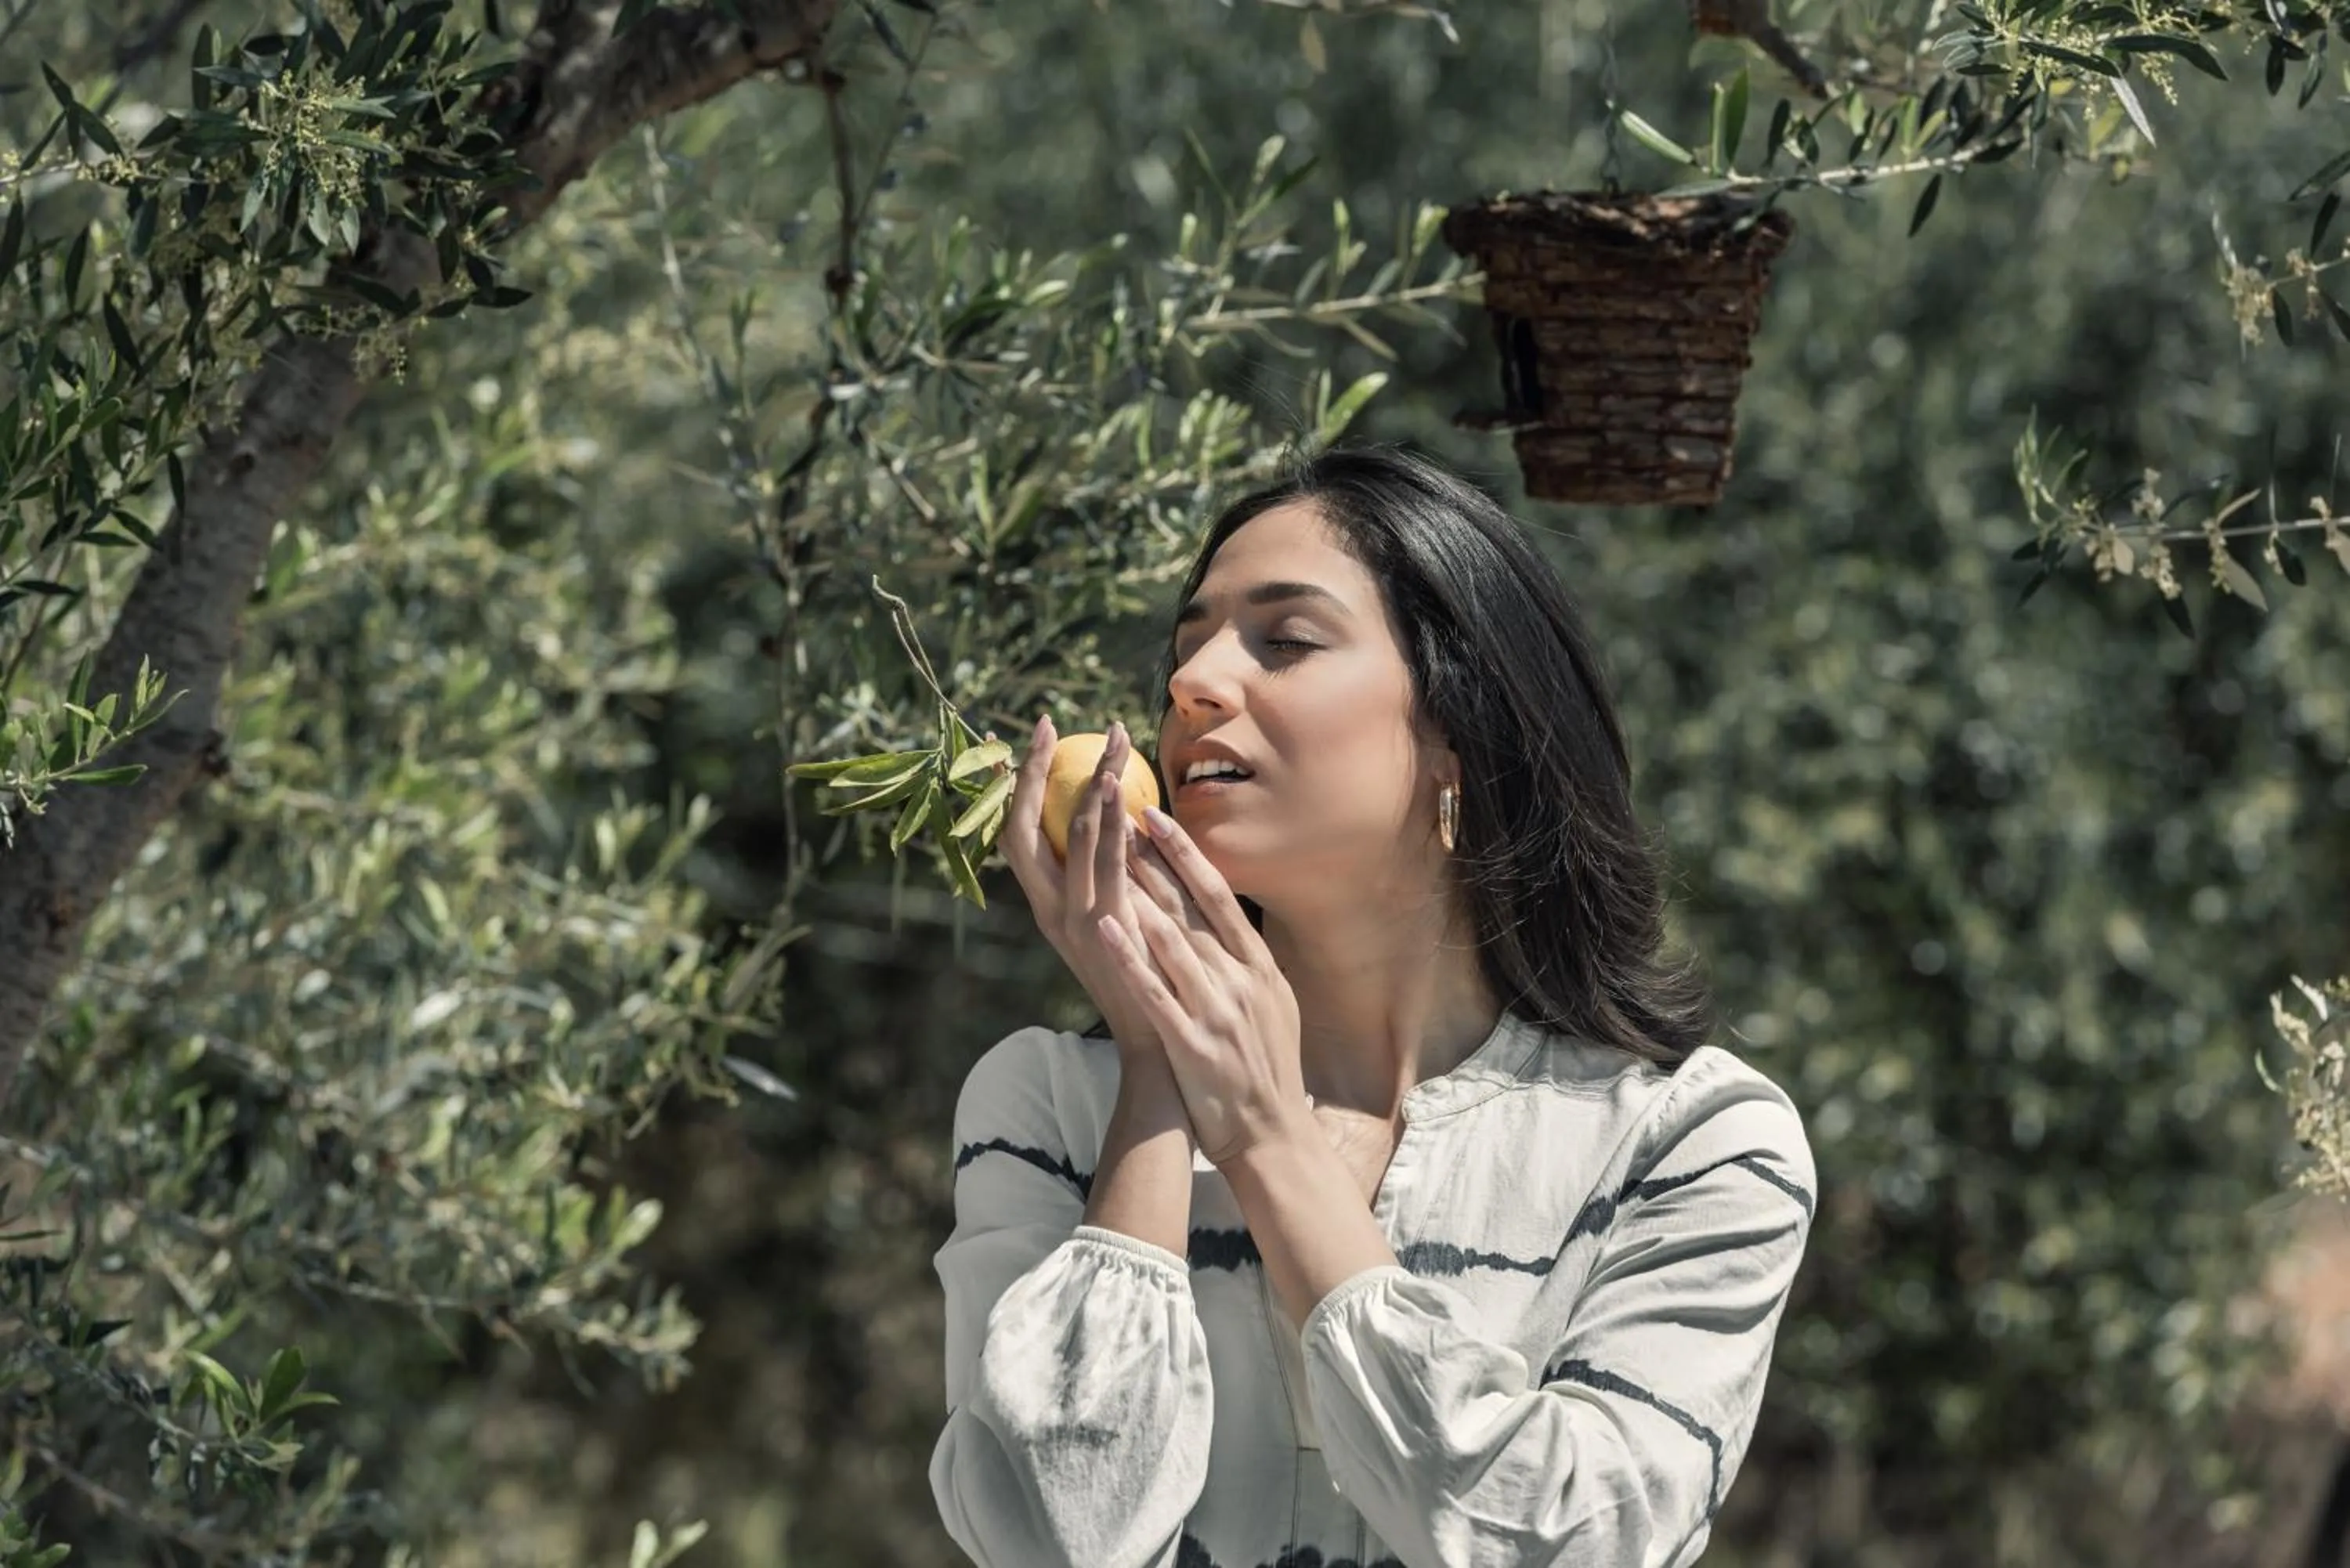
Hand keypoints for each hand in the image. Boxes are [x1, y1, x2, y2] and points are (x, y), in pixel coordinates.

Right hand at [998, 714, 1163, 1057]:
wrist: (1156, 1045)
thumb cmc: (1145, 980)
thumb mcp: (1117, 925)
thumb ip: (1112, 881)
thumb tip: (1123, 825)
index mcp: (1046, 907)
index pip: (1016, 835)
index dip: (1016, 787)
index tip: (1025, 740)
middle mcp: (1049, 911)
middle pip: (1024, 828)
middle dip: (1035, 773)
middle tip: (1051, 725)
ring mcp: (1074, 921)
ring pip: (1068, 840)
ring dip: (1087, 787)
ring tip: (1106, 746)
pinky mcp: (1108, 930)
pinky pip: (1106, 868)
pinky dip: (1109, 828)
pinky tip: (1123, 795)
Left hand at [1098, 807, 1306, 1165]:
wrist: (1272, 1135)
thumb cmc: (1266, 1067)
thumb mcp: (1273, 1003)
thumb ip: (1248, 960)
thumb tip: (1223, 916)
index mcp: (1258, 966)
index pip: (1217, 895)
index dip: (1184, 853)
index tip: (1154, 815)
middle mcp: (1240, 980)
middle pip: (1190, 908)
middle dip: (1153, 859)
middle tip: (1118, 815)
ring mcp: (1217, 1011)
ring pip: (1171, 941)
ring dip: (1138, 893)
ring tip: (1106, 856)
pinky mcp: (1193, 1044)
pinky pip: (1155, 993)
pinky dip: (1130, 958)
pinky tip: (1104, 928)